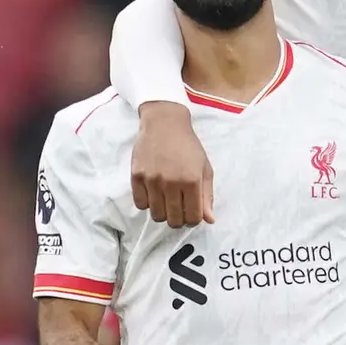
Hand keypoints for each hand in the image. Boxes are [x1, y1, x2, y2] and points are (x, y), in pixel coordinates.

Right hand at [131, 102, 213, 227]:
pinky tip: (154, 193)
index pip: (193, 217)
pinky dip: (148, 203)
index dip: (193, 220)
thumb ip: (207, 195)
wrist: (164, 124)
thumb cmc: (188, 146)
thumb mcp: (204, 168)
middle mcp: (171, 182)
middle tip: (179, 209)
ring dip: (163, 213)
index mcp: (192, 181)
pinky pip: (140, 204)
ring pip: (156, 215)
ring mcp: (152, 180)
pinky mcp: (136, 177)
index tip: (192, 214)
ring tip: (166, 201)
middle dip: (179, 220)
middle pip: (174, 220)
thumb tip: (209, 220)